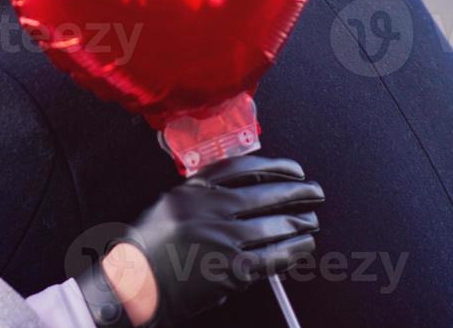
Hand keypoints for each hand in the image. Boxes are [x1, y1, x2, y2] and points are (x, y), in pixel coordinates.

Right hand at [79, 155, 322, 326]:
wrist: (137, 285)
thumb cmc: (147, 251)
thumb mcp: (167, 208)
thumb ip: (199, 198)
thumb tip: (240, 198)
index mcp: (190, 189)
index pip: (241, 167)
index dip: (274, 166)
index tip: (291, 169)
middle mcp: (208, 208)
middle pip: (264, 192)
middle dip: (297, 191)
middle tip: (314, 191)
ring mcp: (223, 238)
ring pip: (273, 224)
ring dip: (299, 222)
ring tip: (311, 221)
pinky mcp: (233, 267)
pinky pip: (273, 256)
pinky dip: (292, 250)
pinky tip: (303, 246)